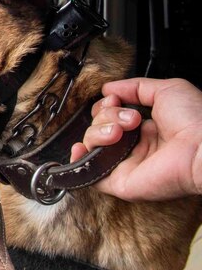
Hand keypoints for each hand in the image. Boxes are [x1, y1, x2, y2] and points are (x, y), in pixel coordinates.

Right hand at [67, 78, 201, 201]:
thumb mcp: (167, 90)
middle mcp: (135, 147)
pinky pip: (90, 174)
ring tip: (119, 131)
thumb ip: (135, 87)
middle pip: (98, 127)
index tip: (116, 100)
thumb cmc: (196, 121)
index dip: (106, 106)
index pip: (110, 116)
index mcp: (146, 129)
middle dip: (105, 116)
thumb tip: (108, 89)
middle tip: (129, 118)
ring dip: (98, 131)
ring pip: (92, 144)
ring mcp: (127, 165)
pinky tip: (82, 146)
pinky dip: (79, 160)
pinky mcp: (121, 182)